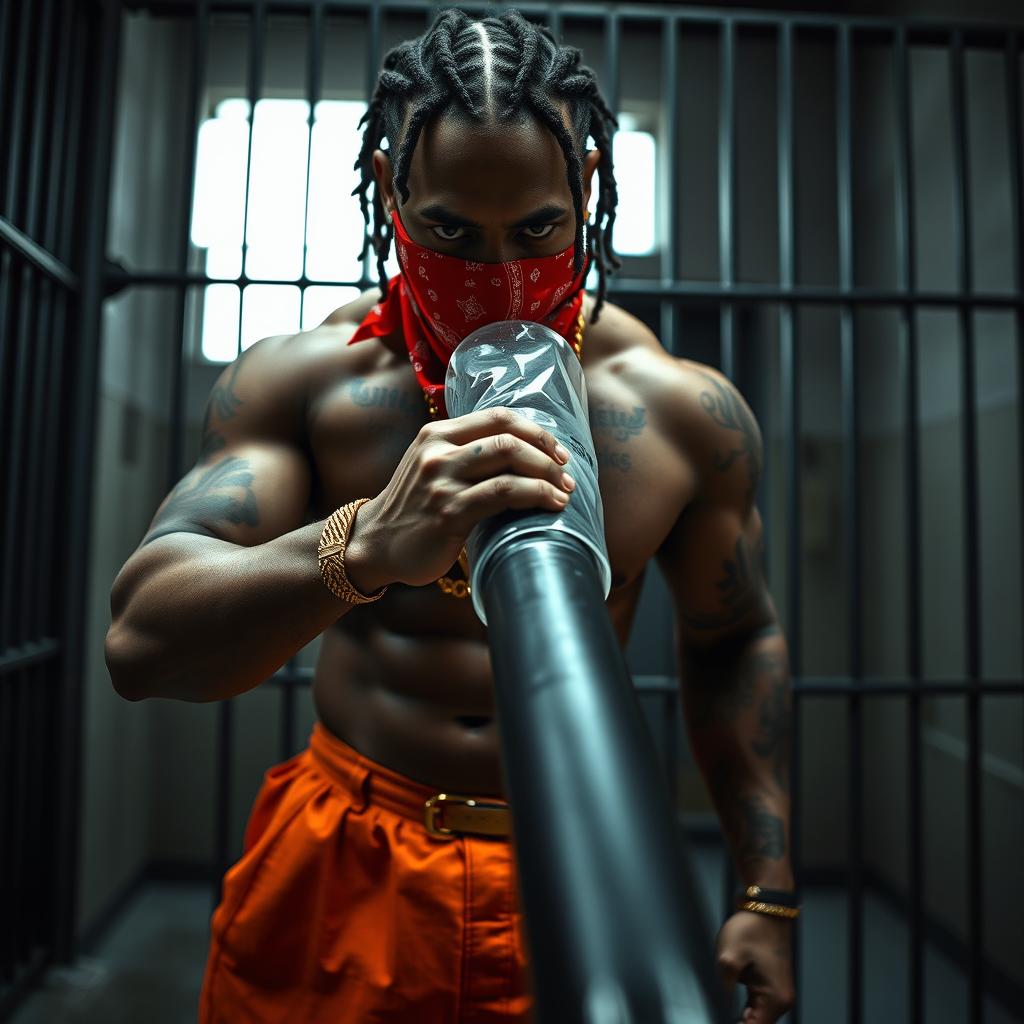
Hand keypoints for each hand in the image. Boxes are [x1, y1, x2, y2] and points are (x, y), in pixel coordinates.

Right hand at [346, 406, 573, 589]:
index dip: (535, 430)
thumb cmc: (414, 509)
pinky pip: (502, 494)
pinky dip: (535, 496)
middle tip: (566, 474)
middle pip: (507, 436)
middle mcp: (438, 452)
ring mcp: (442, 481)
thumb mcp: (431, 467)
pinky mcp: (449, 512)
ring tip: (564, 492)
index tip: (557, 451)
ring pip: (508, 461)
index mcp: (436, 434)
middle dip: (547, 453)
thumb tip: (525, 454)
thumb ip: (466, 454)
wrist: (374, 544)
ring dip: (546, 475)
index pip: (497, 416)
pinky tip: (550, 505)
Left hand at [715, 911, 794, 1022]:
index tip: (719, 1017)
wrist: (766, 909)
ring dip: (741, 1012)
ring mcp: (779, 993)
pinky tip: (733, 991)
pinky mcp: (773, 985)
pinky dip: (745, 1002)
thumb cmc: (751, 929)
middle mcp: (781, 1000)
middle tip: (720, 1004)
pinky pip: (758, 1003)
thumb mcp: (729, 958)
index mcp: (774, 998)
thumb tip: (721, 1007)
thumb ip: (724, 988)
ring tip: (727, 993)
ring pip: (756, 1015)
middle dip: (737, 1020)